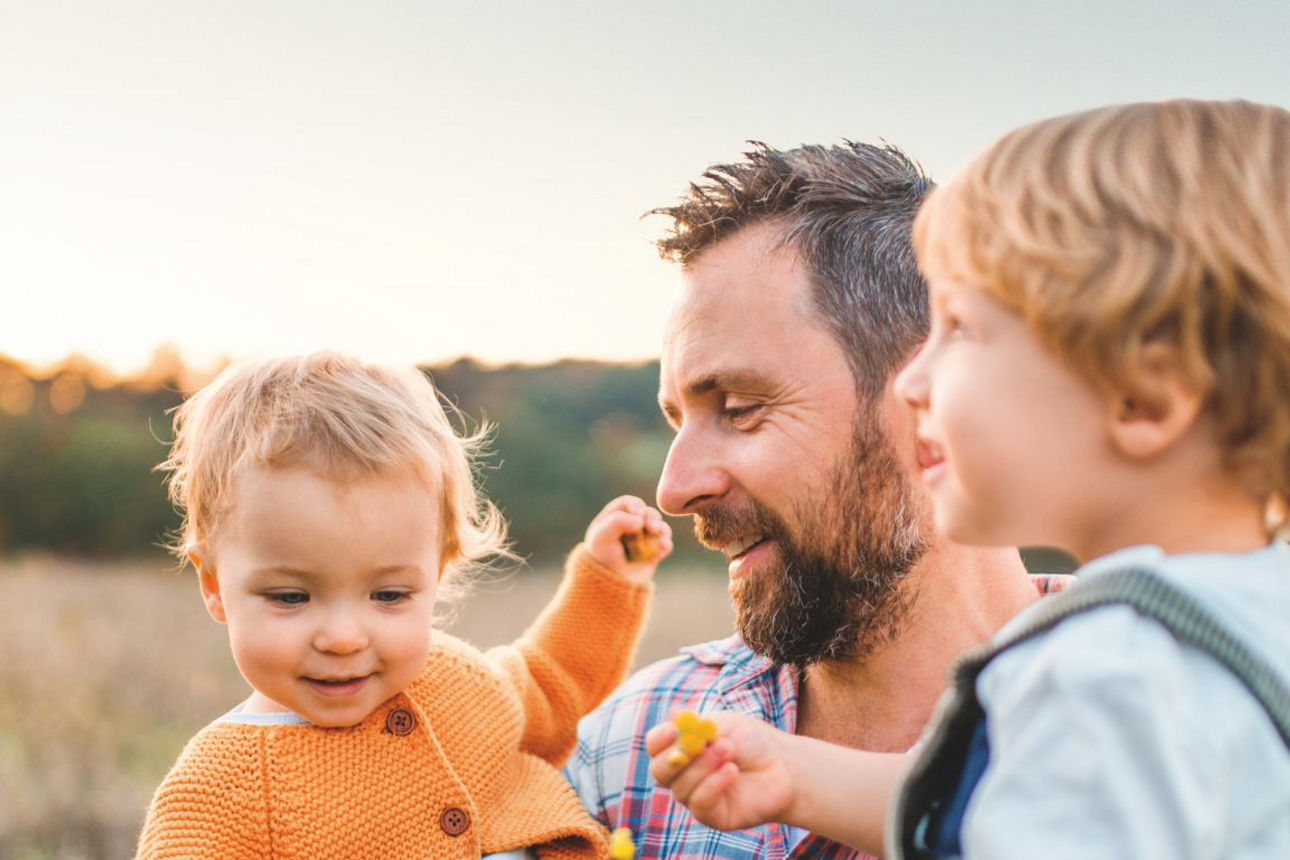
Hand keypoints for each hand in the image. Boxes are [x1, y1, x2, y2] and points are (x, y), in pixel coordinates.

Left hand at [584, 495, 672, 582]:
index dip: (636, 506)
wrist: (609, 584)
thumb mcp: (601, 536)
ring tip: (659, 535)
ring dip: (662, 528)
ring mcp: (643, 539)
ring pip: (659, 526)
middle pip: (647, 512)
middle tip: (652, 527)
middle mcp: (630, 526)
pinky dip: (666, 543)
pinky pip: (665, 544)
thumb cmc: (601, 557)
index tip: (638, 514)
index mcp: (614, 518)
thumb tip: (640, 520)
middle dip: (652, 517)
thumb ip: (617, 521)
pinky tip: (662, 548)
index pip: (629, 503)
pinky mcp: (653, 552)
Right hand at [646, 710, 795, 831]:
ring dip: (704, 765)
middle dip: (678, 757)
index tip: (673, 729)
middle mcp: (683, 774)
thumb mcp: (725, 725)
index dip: (660, 739)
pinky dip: (714, 784)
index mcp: (681, 747)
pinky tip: (732, 771)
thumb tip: (675, 714)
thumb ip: (699, 725)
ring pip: (681, 787)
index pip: (655, 745)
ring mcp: (695, 796)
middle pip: (659, 771)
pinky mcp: (711, 815)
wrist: (783, 766)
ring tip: (729, 749)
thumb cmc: (752, 741)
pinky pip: (699, 803)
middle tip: (700, 743)